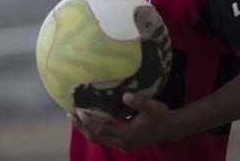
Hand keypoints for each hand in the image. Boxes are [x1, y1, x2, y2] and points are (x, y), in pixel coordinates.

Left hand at [68, 93, 184, 151]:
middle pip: (95, 137)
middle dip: (81, 127)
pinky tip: (89, 119)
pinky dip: (93, 129)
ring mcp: (122, 145)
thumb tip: (124, 95)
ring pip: (97, 139)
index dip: (88, 121)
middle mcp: (122, 142)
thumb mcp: (152, 106)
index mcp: (127, 134)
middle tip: (69, 114)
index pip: (102, 129)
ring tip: (74, 117)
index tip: (78, 110)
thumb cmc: (160, 115)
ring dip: (85, 129)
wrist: (170, 128)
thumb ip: (138, 101)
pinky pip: (103, 138)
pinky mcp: (123, 143)